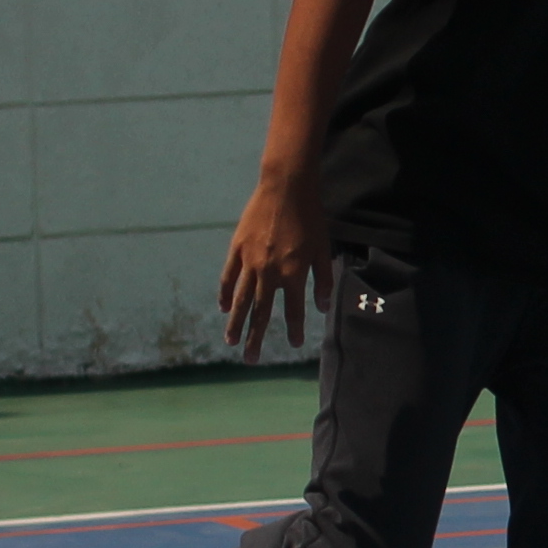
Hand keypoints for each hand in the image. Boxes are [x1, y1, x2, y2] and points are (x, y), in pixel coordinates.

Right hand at [216, 173, 331, 360]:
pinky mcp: (237, 249)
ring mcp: (250, 261)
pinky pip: (229, 277)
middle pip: (262, 311)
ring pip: (241, 299)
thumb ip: (324, 279)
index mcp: (294, 273)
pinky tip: (224, 308)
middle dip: (256, 337)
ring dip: (236, 322)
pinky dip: (226, 293)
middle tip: (251, 359)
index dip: (295, 328)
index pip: (294, 309)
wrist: (285, 189)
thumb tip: (323, 307)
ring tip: (231, 342)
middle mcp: (270, 272)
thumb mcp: (324, 249)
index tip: (296, 344)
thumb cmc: (310, 218)